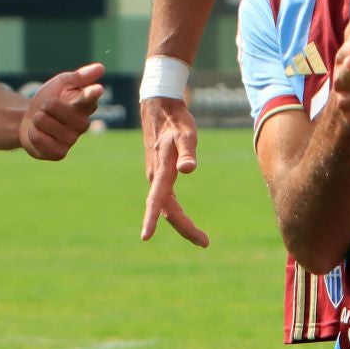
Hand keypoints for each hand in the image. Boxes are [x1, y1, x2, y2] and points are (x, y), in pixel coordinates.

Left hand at [20, 62, 105, 160]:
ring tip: (41, 120)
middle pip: (64, 111)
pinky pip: (42, 141)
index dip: (92, 94)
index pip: (90, 99)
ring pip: (48, 125)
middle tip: (46, 106)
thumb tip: (101, 68)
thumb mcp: (61, 84)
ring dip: (38, 120)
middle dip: (49, 105)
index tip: (97, 89)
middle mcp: (82, 124)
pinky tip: (38, 133)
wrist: (29, 120)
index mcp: (84, 105)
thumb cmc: (49, 99)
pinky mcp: (59, 154)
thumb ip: (79, 77)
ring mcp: (71, 140)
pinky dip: (34, 134)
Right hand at [140, 95, 208, 246]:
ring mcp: (156, 176)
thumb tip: (188, 169)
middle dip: (184, 228)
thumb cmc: (176, 120)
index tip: (145, 237)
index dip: (153, 219)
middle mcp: (155, 177)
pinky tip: (184, 218)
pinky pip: (166, 199)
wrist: (160, 106)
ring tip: (200, 238)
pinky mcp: (160, 173)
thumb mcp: (186, 134)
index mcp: (161, 170)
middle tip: (204, 242)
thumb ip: (187, 152)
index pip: (157, 201)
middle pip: (168, 211)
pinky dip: (176, 212)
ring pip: (167, 207)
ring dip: (182, 223)